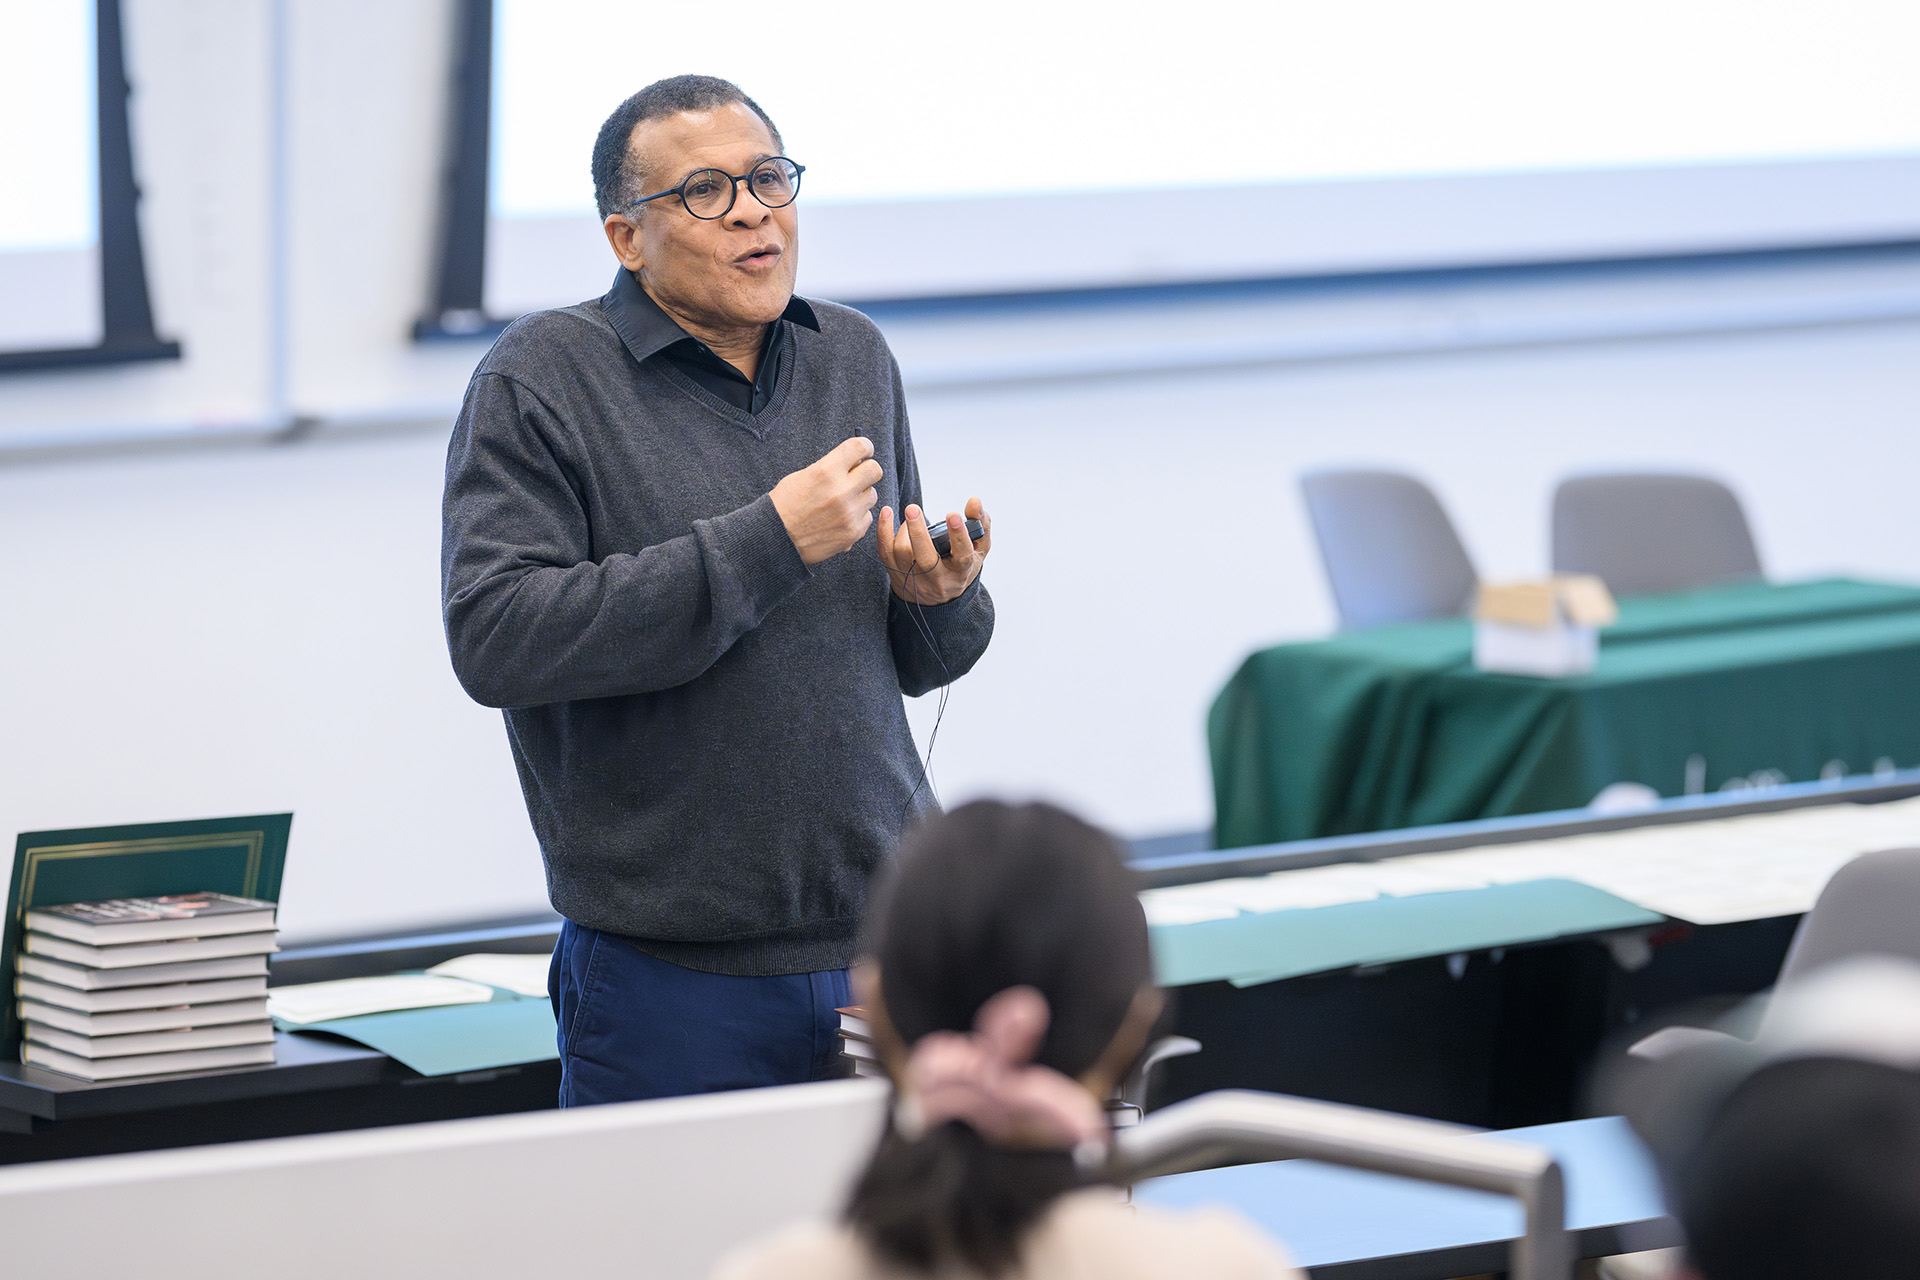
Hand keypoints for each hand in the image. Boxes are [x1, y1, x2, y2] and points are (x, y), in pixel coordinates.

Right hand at [770, 437, 883, 564]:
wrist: (777, 538)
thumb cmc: (787, 505)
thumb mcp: (804, 476)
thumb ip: (831, 467)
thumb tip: (856, 461)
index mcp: (826, 471)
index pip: (860, 447)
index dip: (865, 447)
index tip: (864, 451)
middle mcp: (841, 491)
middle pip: (875, 470)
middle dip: (867, 470)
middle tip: (858, 476)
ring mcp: (849, 513)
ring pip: (872, 495)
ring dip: (861, 495)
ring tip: (841, 502)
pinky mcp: (853, 532)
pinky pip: (867, 516)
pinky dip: (857, 516)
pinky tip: (840, 518)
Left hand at [877, 496, 989, 605]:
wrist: (938, 599)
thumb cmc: (959, 566)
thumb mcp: (978, 549)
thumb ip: (980, 524)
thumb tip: (974, 501)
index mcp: (960, 573)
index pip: (962, 556)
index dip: (958, 536)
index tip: (953, 515)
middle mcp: (937, 580)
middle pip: (925, 559)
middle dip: (918, 533)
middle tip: (913, 509)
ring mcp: (914, 580)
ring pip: (904, 554)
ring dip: (905, 530)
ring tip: (913, 518)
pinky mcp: (896, 575)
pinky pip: (885, 552)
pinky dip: (883, 531)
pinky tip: (887, 513)